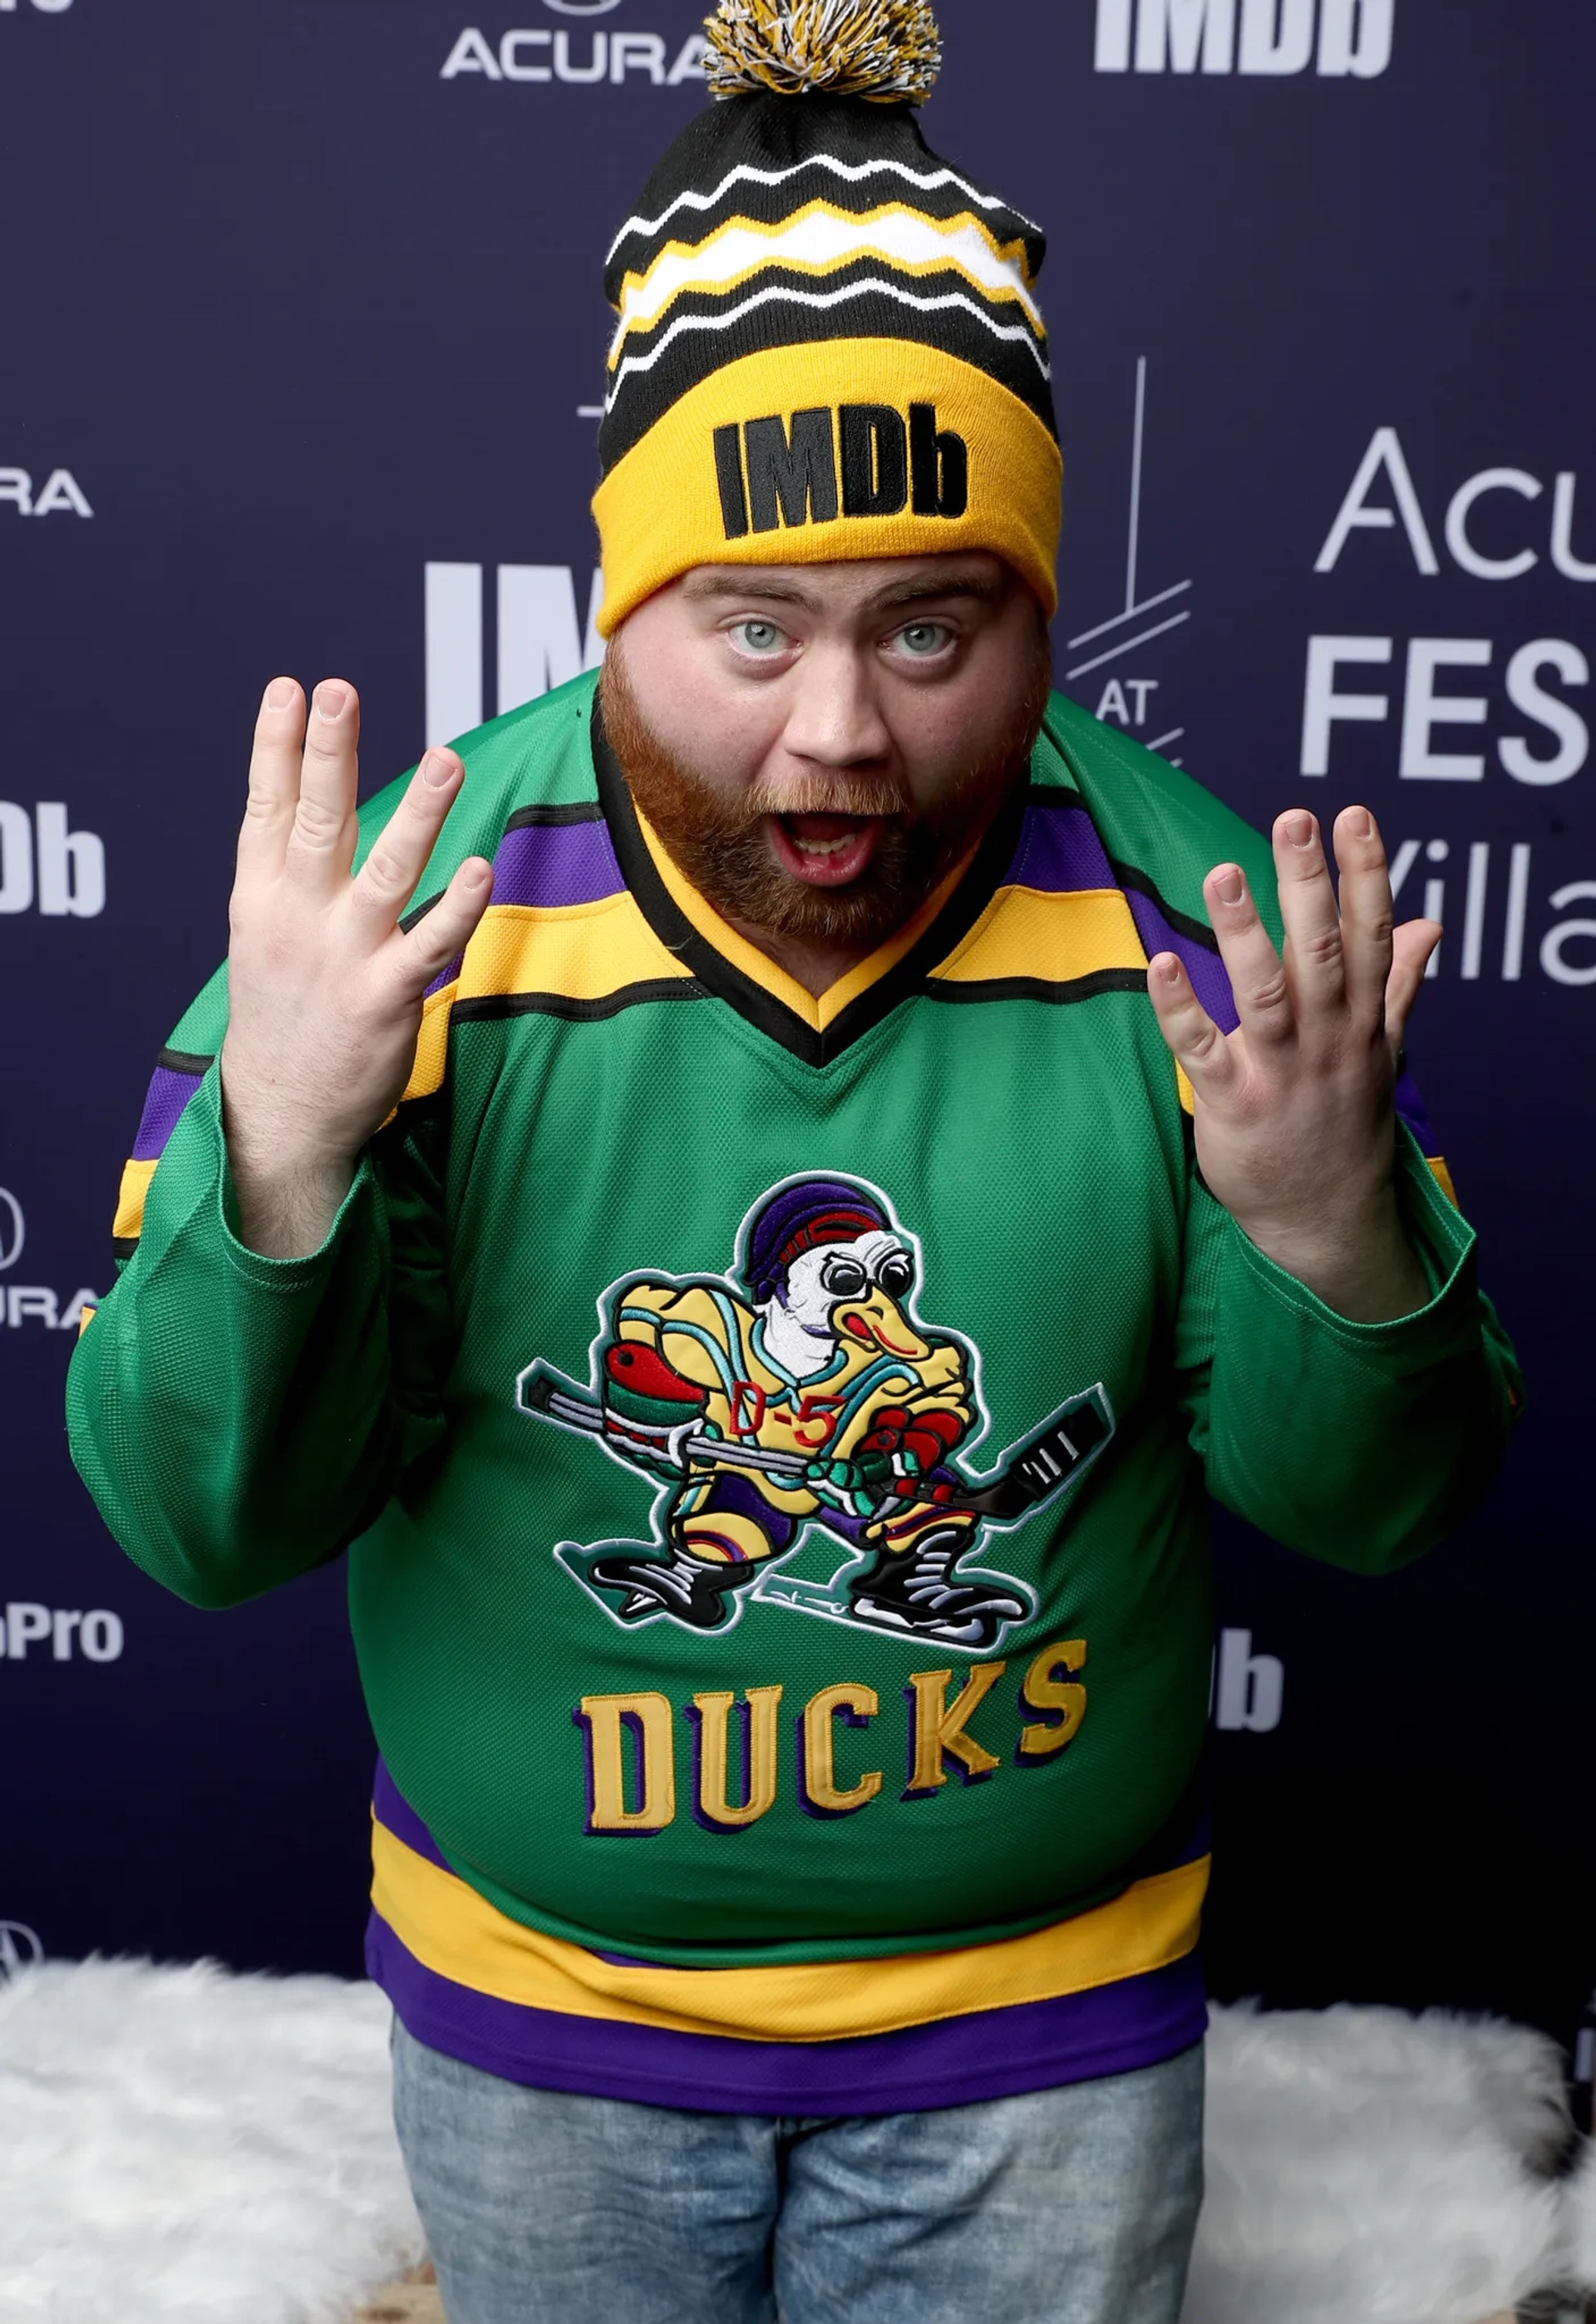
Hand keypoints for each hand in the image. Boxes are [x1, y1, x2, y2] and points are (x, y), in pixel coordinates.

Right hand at [219, 678, 492, 1256]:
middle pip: (316, 823)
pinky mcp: (383, 999)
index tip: (288, 688)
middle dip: (326, 754)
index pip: (265, 810)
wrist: (281, 1119)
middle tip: (337, 692)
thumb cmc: (283, 1017)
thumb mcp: (263, 936)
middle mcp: (296, 920)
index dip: (276, 748)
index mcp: (261, 900)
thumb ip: (287, 871)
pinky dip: (458, 908)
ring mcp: (341, 958)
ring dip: (418, 813)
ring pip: (385, 871)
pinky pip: (429, 945)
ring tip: (445, 757)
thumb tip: (306, 798)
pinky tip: (483, 869)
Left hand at [1147, 805, 1438, 1322]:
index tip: (1353, 816)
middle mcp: (1328, 1040)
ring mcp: (1281, 1073)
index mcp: (1362, 1019)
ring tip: (1225, 871)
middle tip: (1295, 818)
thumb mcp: (1382, 1050)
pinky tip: (1164, 962)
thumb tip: (1431, 922)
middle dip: (1309, 884)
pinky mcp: (1234, 1104)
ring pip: (1265, 994)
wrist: (1325, 1219)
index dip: (1364, 873)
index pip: (1369, 934)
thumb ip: (1397, 982)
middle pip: (1320, 952)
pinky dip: (1181, 1007)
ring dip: (1245, 933)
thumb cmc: (1344, 1122)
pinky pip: (1202, 1050)